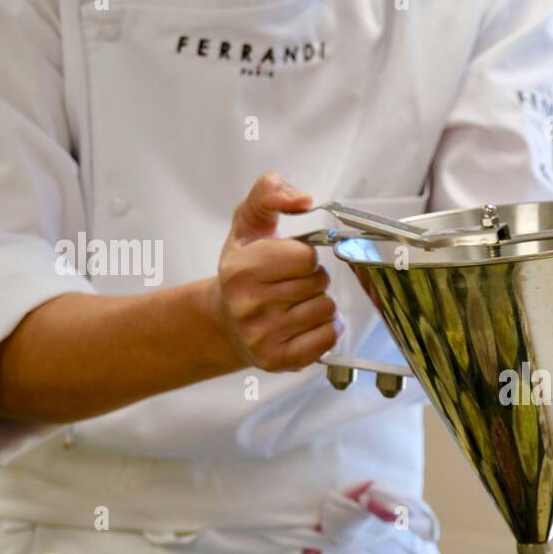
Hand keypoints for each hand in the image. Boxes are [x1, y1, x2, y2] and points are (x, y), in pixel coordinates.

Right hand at [210, 172, 342, 371]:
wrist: (225, 320)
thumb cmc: (243, 270)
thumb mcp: (249, 223)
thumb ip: (269, 193)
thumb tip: (302, 199)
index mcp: (241, 269)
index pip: (306, 257)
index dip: (304, 257)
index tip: (288, 262)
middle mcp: (248, 305)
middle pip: (319, 283)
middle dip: (312, 280)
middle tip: (290, 285)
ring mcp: (262, 336)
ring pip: (326, 310)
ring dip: (318, 304)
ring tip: (294, 304)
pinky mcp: (278, 360)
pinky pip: (328, 337)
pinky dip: (325, 329)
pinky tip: (304, 324)